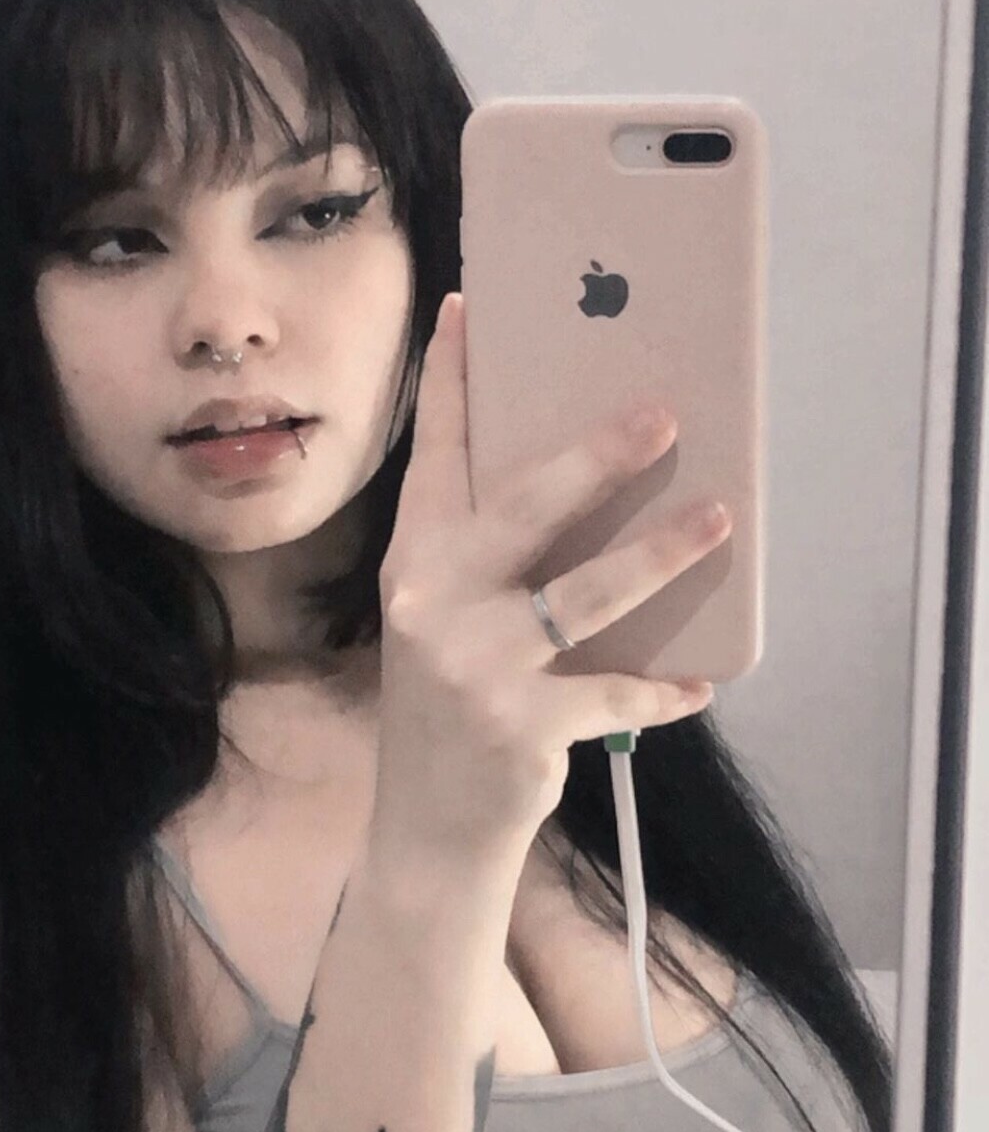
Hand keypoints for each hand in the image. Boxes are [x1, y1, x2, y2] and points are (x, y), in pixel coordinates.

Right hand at [371, 293, 730, 868]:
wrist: (428, 824)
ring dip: (660, 553)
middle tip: (663, 414)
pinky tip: (700, 683)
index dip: (450, 380)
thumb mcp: (445, 620)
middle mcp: (430, 600)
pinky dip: (662, 686)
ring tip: (718, 518)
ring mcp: (474, 663)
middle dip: (598, 456)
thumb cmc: (447, 704)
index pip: (432, 454)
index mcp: (413, 562)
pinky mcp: (523, 723)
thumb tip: (584, 492)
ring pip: (586, 590)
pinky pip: (616, 690)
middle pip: (524, 506)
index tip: (469, 307)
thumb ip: (489, 562)